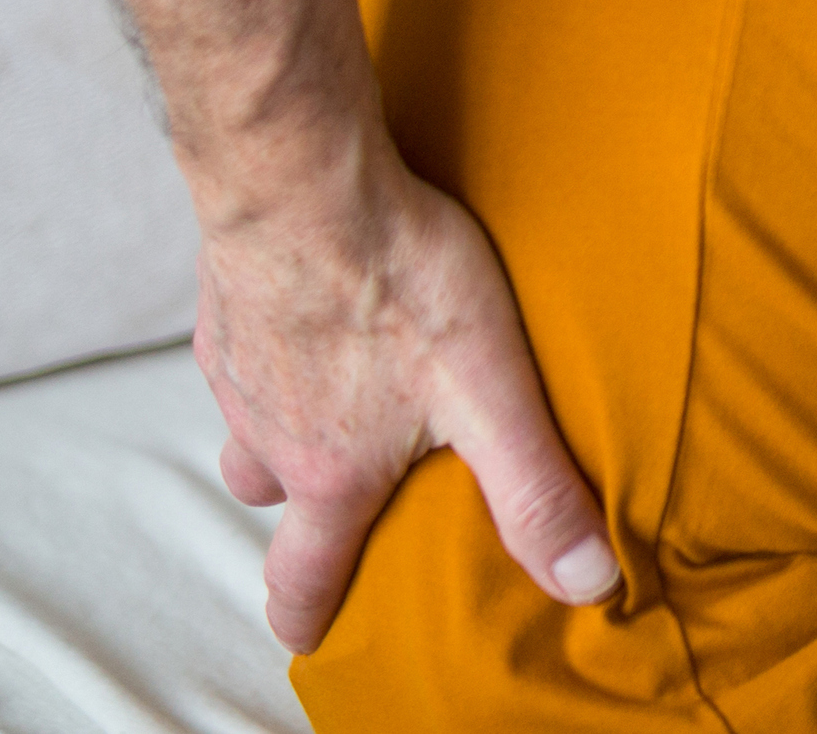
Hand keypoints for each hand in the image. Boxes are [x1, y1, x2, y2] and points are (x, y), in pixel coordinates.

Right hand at [193, 151, 614, 652]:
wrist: (302, 179)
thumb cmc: (400, 281)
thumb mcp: (491, 394)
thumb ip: (534, 491)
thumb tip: (588, 583)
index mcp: (327, 472)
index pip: (302, 574)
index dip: (305, 615)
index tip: (308, 636)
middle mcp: (268, 431)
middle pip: (270, 497)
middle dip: (300, 514)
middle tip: (332, 508)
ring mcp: (238, 367)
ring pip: (252, 423)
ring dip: (287, 427)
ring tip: (337, 402)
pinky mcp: (228, 302)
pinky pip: (247, 350)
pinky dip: (278, 351)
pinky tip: (319, 311)